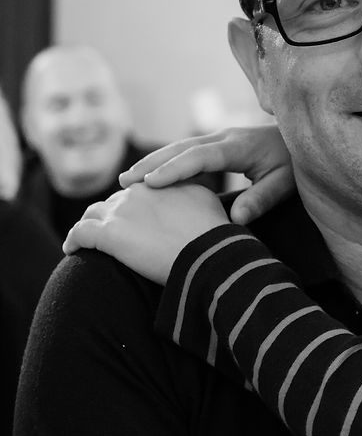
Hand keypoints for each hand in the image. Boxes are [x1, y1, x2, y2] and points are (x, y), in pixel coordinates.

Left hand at [64, 183, 229, 284]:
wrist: (208, 255)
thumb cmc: (215, 235)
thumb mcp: (209, 203)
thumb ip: (192, 196)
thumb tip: (188, 203)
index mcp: (163, 181)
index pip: (140, 189)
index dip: (136, 206)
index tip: (136, 220)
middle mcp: (140, 190)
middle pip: (115, 201)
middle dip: (112, 215)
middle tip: (113, 234)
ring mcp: (121, 211)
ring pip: (93, 213)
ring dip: (90, 225)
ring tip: (87, 242)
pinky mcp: (107, 233)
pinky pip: (79, 233)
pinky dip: (73, 241)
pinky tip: (73, 250)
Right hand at [118, 125, 295, 223]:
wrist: (303, 140)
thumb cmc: (296, 164)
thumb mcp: (286, 183)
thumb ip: (262, 199)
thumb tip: (236, 220)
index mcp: (240, 146)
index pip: (201, 156)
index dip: (175, 169)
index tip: (150, 183)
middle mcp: (226, 137)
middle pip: (183, 148)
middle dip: (152, 163)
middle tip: (124, 183)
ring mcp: (220, 138)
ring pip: (181, 147)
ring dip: (154, 161)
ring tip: (126, 180)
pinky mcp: (218, 144)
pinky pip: (187, 152)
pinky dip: (166, 162)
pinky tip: (149, 178)